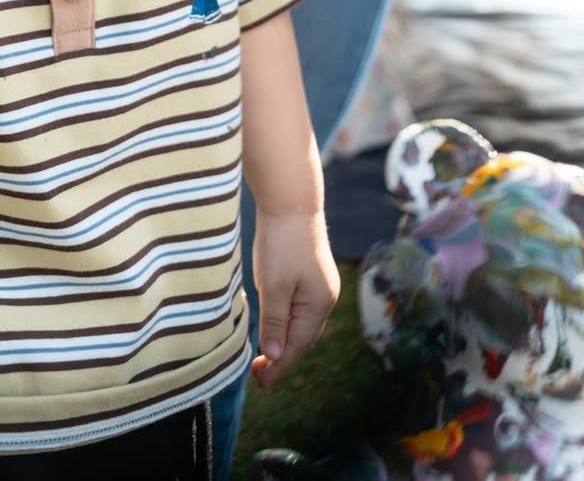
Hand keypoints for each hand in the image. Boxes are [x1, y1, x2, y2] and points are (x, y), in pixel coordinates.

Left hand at [250, 210, 338, 388]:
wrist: (291, 200)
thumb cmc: (281, 242)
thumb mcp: (273, 285)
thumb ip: (274, 322)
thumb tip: (276, 357)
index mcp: (319, 305)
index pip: (297, 347)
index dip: (279, 367)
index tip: (260, 383)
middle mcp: (325, 299)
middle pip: (302, 338)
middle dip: (282, 358)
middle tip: (258, 375)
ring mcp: (320, 286)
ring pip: (301, 324)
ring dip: (283, 340)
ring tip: (264, 356)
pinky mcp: (311, 274)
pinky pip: (299, 308)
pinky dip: (286, 322)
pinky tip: (274, 324)